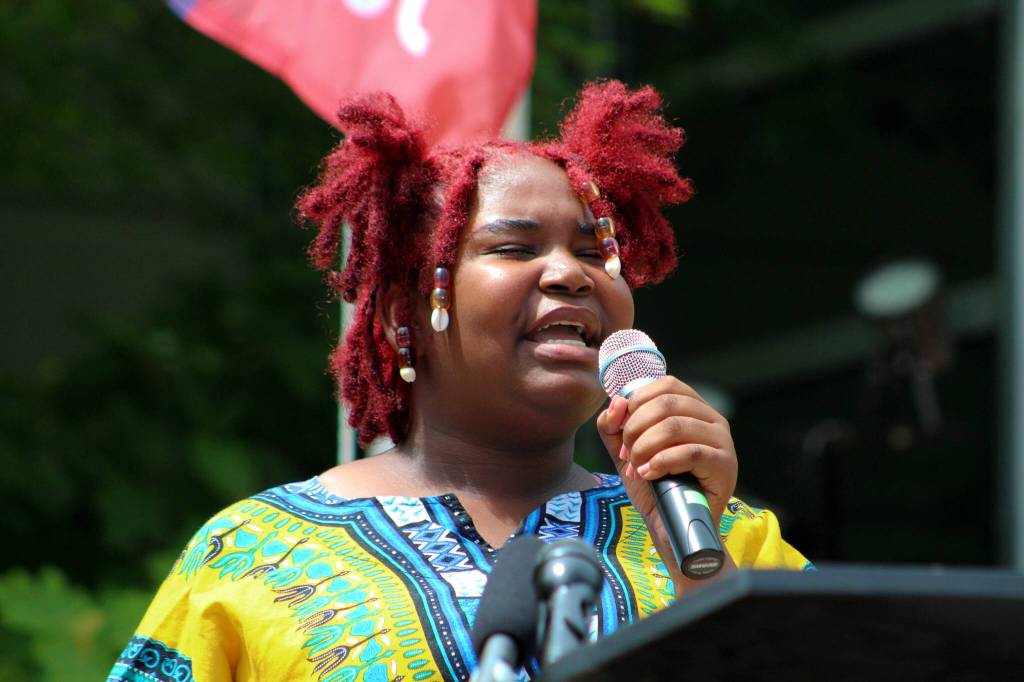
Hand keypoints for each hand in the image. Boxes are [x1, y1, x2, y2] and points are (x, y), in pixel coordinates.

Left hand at [596, 376, 738, 589]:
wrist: (672, 529)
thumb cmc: (655, 487)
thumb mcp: (626, 451)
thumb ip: (614, 426)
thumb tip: (617, 402)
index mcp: (693, 409)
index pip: (665, 385)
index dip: (637, 403)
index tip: (624, 432)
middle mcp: (712, 419)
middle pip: (666, 403)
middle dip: (635, 428)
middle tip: (628, 455)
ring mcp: (722, 442)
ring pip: (675, 426)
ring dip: (644, 447)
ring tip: (638, 467)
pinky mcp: (725, 466)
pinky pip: (690, 452)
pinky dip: (661, 462)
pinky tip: (650, 474)